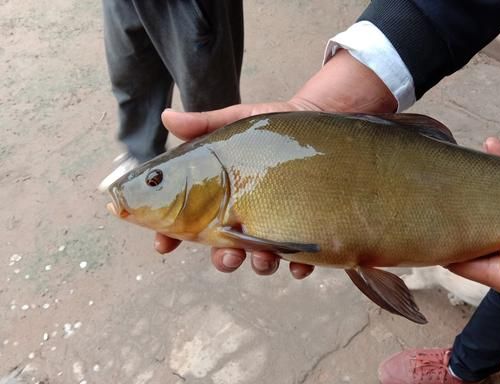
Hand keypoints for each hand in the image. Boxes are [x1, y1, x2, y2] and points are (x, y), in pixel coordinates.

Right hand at [154, 49, 396, 278]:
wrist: (319, 120)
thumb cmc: (272, 126)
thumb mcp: (237, 121)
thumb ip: (203, 125)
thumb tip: (167, 118)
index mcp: (222, 199)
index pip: (189, 223)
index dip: (171, 236)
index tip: (164, 244)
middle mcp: (246, 217)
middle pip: (226, 251)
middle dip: (224, 261)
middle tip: (229, 257)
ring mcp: (276, 227)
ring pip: (261, 260)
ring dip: (260, 265)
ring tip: (265, 258)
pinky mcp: (306, 230)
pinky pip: (301, 258)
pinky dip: (299, 266)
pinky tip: (299, 264)